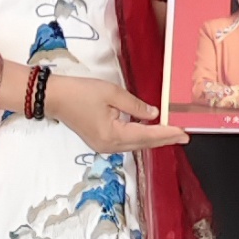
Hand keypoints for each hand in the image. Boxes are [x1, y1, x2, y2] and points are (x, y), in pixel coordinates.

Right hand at [49, 72, 186, 154]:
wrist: (54, 97)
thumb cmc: (81, 92)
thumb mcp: (112, 93)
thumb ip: (135, 106)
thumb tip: (153, 115)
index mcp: (112, 135)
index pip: (147, 135)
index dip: (167, 134)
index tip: (184, 132)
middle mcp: (109, 146)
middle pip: (143, 144)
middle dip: (164, 139)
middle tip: (184, 135)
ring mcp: (103, 146)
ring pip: (135, 144)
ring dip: (153, 139)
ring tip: (171, 134)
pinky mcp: (100, 141)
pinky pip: (126, 142)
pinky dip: (140, 137)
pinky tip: (150, 132)